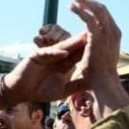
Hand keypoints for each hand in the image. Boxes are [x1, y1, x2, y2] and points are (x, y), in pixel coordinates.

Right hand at [2, 0, 121, 104]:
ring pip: (62, 47)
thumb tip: (95, 85)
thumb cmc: (42, 91)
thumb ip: (77, 86)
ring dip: (73, 44)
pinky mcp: (36, 56)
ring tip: (85, 39)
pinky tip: (64, 54)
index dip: (91, 51)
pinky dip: (55, 54)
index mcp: (66, 63)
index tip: (105, 48)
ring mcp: (47, 55)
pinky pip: (47, 54)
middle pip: (74, 48)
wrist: (23, 92)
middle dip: (86, 43)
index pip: (80, 55)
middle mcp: (58, 56)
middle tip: (99, 35)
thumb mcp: (64, 90)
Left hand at [68, 0, 121, 94]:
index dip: (95, 8)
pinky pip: (88, 18)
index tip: (85, 5)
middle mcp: (113, 32)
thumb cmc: (101, 74)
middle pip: (102, 9)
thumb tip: (89, 42)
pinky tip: (71, 7)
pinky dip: (80, 11)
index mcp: (115, 36)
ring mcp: (107, 33)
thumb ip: (99, 46)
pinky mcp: (97, 36)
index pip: (106, 16)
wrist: (104, 82)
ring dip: (84, 2)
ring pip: (96, 10)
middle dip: (89, 1)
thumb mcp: (102, 56)